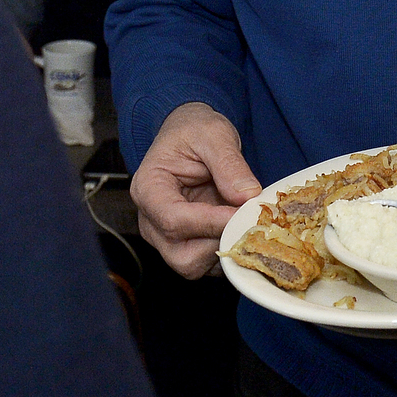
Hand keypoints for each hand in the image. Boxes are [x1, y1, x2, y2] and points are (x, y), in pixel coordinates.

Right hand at [132, 102, 262, 278]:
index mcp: (149, 189)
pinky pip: (207, 264)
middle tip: (246, 220)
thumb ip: (229, 163)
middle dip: (218, 242)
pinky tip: (242, 227)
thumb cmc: (193, 131)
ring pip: (195, 266)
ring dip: (225, 249)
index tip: (241, 213)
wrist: (191, 135)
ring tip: (245, 221)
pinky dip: (228, 252)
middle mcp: (152, 221)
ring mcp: (167, 237)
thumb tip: (247, 196)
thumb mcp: (213, 134)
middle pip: (181, 256)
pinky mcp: (187, 245)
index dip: (211, 223)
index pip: (173, 220)